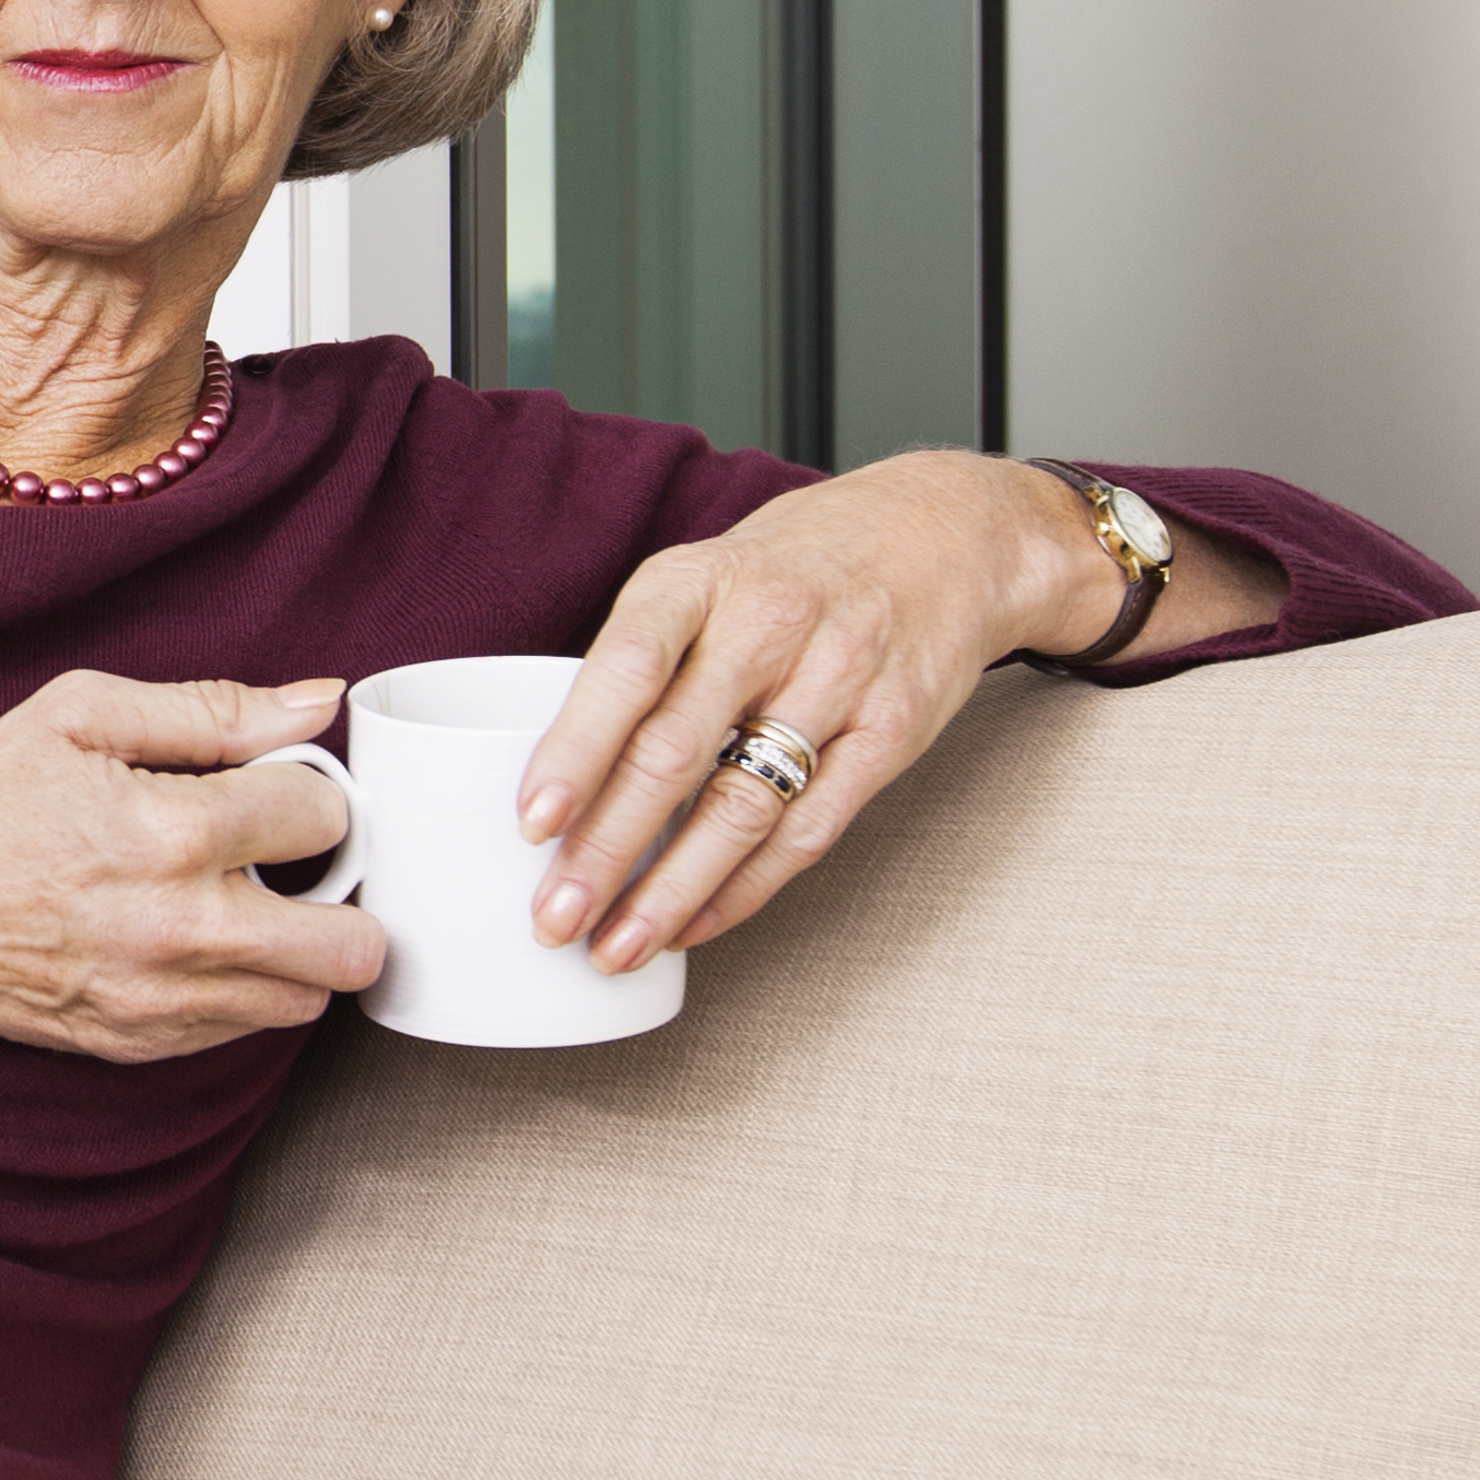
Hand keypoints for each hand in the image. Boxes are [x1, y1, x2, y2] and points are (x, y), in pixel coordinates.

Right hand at [0, 673, 388, 1068]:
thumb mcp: (80, 715)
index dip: (307, 793)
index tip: (271, 791)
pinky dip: (242, 988)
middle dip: (337, 893)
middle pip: (353, 944)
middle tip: (289, 864)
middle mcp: (182, 930)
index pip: (325, 817)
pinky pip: (246, 1029)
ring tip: (240, 906)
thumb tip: (319, 701)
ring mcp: (163, 999)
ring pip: (310, 999)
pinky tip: (191, 943)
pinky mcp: (142, 1043)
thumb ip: (212, 709)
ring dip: (296, 950)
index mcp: (172, 830)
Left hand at [514, 456, 1273, 974]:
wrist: (947, 533)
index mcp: (697, 581)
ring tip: (616, 947)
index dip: (575, 752)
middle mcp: (767, 625)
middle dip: (608, 849)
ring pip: (740, 807)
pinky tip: (695, 924)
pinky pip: (807, 830)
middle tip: (555, 918)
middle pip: (674, 753)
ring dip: (670, 891)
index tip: (532, 823)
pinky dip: (744, 889)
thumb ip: (642, 660)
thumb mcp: (706, 576)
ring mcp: (837, 680)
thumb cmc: (795, 568)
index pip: (625, 669)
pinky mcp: (890, 732)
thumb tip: (558, 772)